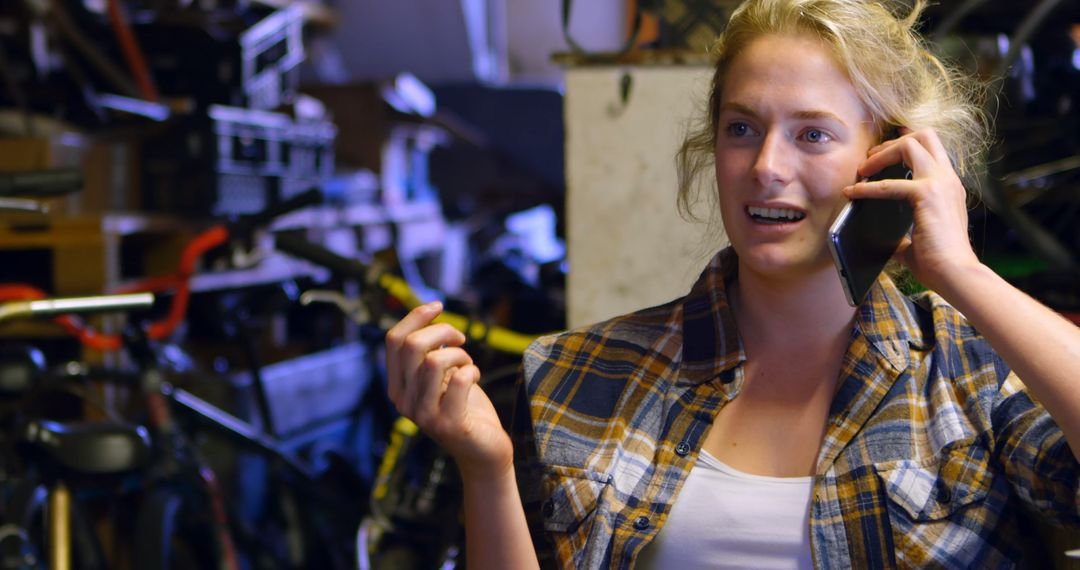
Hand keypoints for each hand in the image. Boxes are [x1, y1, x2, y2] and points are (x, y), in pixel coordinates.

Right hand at [384, 302, 512, 480]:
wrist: (483, 451)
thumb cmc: (464, 407)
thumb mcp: (441, 376)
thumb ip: (429, 352)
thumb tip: (429, 313)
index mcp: (397, 386)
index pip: (394, 340)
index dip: (415, 316)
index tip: (438, 306)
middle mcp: (404, 401)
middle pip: (412, 345)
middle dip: (441, 330)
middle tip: (460, 339)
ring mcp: (424, 415)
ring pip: (434, 360)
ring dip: (458, 354)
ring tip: (467, 363)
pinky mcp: (449, 424)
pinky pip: (458, 381)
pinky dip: (471, 370)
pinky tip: (475, 376)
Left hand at [842, 127, 981, 292]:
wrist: (956, 273)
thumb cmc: (940, 262)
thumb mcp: (919, 239)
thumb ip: (903, 233)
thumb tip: (885, 242)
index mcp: (949, 186)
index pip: (931, 148)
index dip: (906, 143)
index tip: (882, 152)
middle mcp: (948, 179)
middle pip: (924, 135)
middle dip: (893, 141)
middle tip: (870, 157)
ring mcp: (941, 183)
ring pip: (910, 145)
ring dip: (880, 155)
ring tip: (862, 170)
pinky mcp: (927, 194)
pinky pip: (889, 184)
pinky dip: (867, 187)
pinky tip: (852, 193)